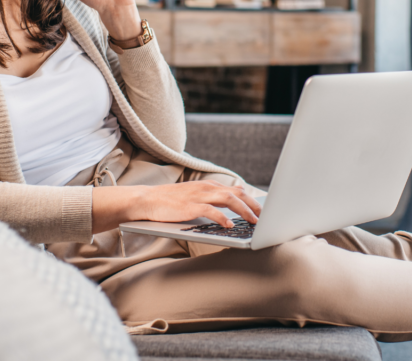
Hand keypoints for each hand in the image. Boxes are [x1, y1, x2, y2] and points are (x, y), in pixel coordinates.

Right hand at [91, 181, 262, 233]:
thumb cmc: (170, 202)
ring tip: (254, 221)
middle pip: (238, 194)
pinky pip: (212, 211)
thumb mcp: (194, 197)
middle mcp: (207, 188)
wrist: (147, 200)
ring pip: (229, 200)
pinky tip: (229, 225)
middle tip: (264, 217)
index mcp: (208, 186)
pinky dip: (223, 218)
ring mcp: (199, 196)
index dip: (252, 200)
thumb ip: (211, 201)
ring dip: (245, 211)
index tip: (263, 210)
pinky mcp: (190, 206)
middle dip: (254, 206)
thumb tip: (230, 213)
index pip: (236, 190)